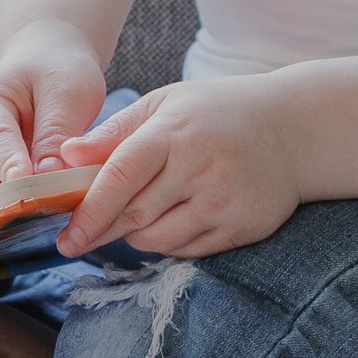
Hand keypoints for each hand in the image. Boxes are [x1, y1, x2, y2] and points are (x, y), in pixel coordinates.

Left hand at [55, 75, 303, 259]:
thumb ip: (113, 132)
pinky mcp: (244, 226)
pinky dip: (170, 243)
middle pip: (135, 215)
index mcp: (174, 133)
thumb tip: (63, 156)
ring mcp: (226, 201)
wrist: (294, 129)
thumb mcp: (163, 105)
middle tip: (82, 235)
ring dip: (138, 235)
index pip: (121, 177)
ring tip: (140, 214)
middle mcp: (201, 168)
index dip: (89, 211)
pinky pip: (189, 251)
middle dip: (104, 229)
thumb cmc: (216, 113)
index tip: (65, 237)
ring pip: (160, 240)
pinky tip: (173, 220)